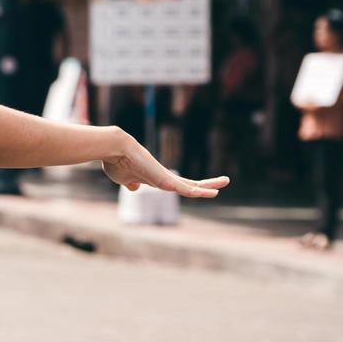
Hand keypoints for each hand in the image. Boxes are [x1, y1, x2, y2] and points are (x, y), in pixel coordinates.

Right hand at [102, 131, 228, 197]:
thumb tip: (135, 188)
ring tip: (226, 180)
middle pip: (191, 183)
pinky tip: (212, 193)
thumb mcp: (123, 178)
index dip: (191, 188)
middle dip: (207, 183)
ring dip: (210, 184)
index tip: (203, 189)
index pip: (178, 185)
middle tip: (225, 179)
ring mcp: (166, 178)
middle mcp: (164, 177)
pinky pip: (186, 189)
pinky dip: (199, 192)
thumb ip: (130, 183)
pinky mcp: (165, 180)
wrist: (115, 148)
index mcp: (156, 179)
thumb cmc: (116, 161)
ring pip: (193, 185)